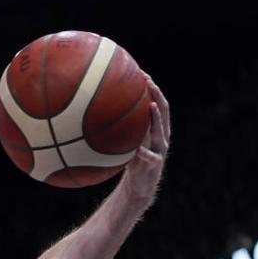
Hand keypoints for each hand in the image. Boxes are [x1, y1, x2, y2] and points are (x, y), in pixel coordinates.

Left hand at [122, 79, 170, 204]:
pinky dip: (144, 153)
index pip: (157, 103)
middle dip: (158, 95)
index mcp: (155, 128)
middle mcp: (161, 136)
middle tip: (149, 82)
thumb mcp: (125, 141)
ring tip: (151, 106)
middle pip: (164, 112)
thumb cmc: (129, 161)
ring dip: (157, 118)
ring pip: (161, 131)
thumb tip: (94, 111)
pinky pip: (150, 157)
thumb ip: (119, 128)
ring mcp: (160, 150)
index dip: (152, 88)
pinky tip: (138, 149)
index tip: (141, 72)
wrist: (138, 186)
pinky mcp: (155, 165)